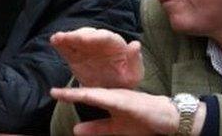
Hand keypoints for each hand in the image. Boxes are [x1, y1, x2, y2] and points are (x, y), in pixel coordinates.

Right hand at [50, 27, 142, 88]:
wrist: (112, 89)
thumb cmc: (125, 80)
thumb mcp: (134, 74)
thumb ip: (134, 59)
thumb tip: (135, 44)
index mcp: (115, 45)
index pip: (105, 37)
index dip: (95, 37)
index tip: (85, 38)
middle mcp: (99, 43)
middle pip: (88, 35)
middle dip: (77, 36)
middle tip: (66, 37)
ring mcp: (86, 48)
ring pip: (76, 39)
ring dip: (66, 38)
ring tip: (57, 38)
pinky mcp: (75, 56)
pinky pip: (67, 48)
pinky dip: (60, 44)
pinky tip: (54, 41)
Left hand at [51, 87, 204, 135]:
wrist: (169, 118)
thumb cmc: (143, 121)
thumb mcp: (116, 128)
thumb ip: (97, 128)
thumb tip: (75, 130)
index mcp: (108, 99)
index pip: (85, 96)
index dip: (68, 95)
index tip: (52, 93)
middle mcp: (112, 94)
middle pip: (87, 93)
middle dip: (69, 93)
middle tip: (52, 91)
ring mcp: (121, 96)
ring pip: (96, 94)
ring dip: (79, 93)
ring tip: (62, 94)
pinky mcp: (130, 101)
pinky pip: (111, 99)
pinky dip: (99, 97)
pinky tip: (88, 96)